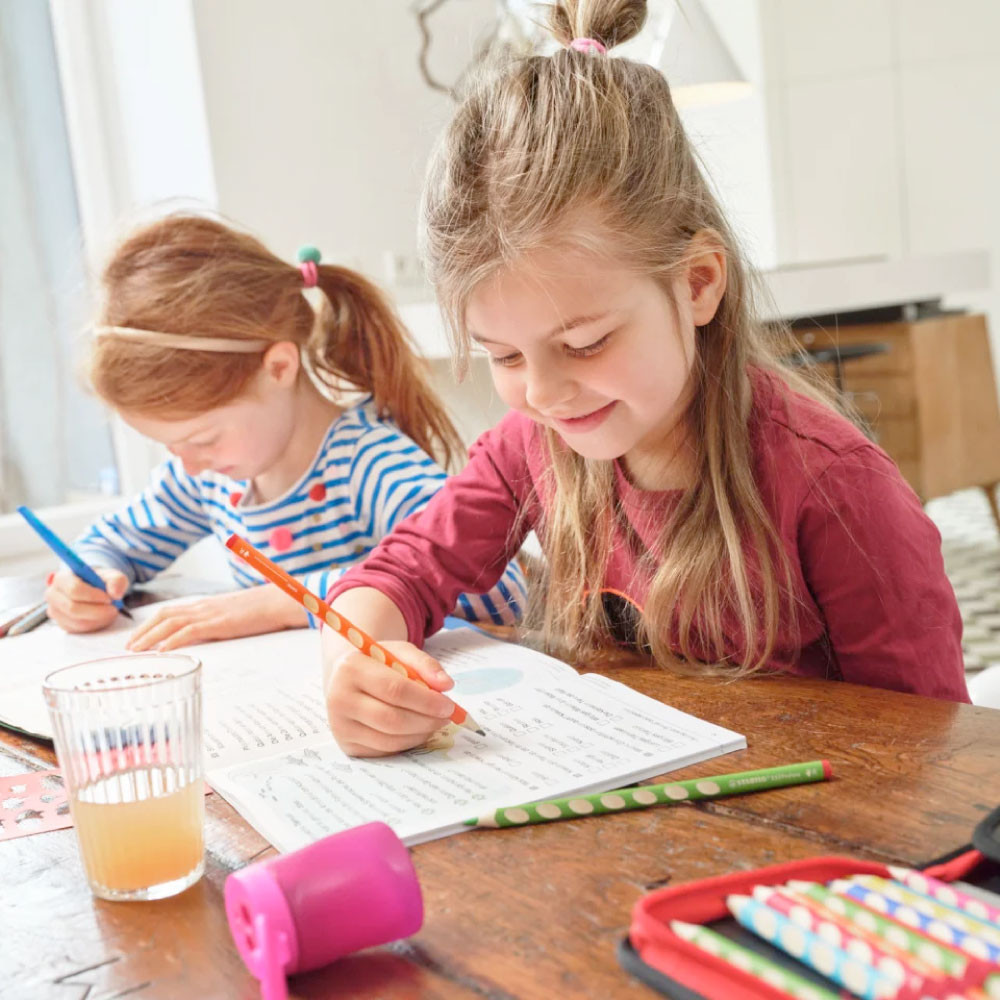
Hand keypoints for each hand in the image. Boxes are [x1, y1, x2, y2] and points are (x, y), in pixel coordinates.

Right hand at [46, 567, 128, 632]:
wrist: (95, 591)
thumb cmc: (100, 582)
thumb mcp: (113, 576)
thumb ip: (117, 581)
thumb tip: (115, 593)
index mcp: (62, 578)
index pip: (74, 589)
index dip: (92, 596)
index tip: (109, 598)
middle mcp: (53, 594)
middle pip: (73, 608)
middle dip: (97, 610)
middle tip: (113, 608)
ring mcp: (55, 610)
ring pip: (76, 621)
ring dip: (97, 618)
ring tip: (109, 611)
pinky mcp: (61, 623)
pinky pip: (78, 629)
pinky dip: (93, 624)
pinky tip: (101, 617)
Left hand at [126, 584, 305, 651]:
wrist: (280, 600)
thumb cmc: (263, 608)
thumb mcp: (236, 613)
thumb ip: (220, 620)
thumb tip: (212, 632)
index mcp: (206, 604)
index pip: (170, 610)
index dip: (150, 623)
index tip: (138, 636)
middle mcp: (203, 606)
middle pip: (163, 615)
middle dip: (142, 631)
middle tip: (128, 647)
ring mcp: (209, 614)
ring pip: (169, 623)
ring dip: (149, 637)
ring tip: (136, 651)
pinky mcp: (217, 623)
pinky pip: (188, 632)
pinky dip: (171, 641)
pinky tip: (161, 651)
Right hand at [323, 633, 456, 756]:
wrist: (347, 678)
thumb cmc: (377, 663)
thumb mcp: (400, 652)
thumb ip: (425, 664)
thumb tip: (446, 685)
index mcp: (351, 668)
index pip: (394, 689)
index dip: (425, 701)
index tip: (448, 705)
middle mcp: (339, 699)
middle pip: (391, 719)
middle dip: (426, 721)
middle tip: (447, 717)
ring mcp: (340, 726)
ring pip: (389, 739)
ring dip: (420, 734)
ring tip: (434, 722)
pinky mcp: (347, 745)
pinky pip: (384, 750)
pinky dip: (407, 743)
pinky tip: (417, 730)